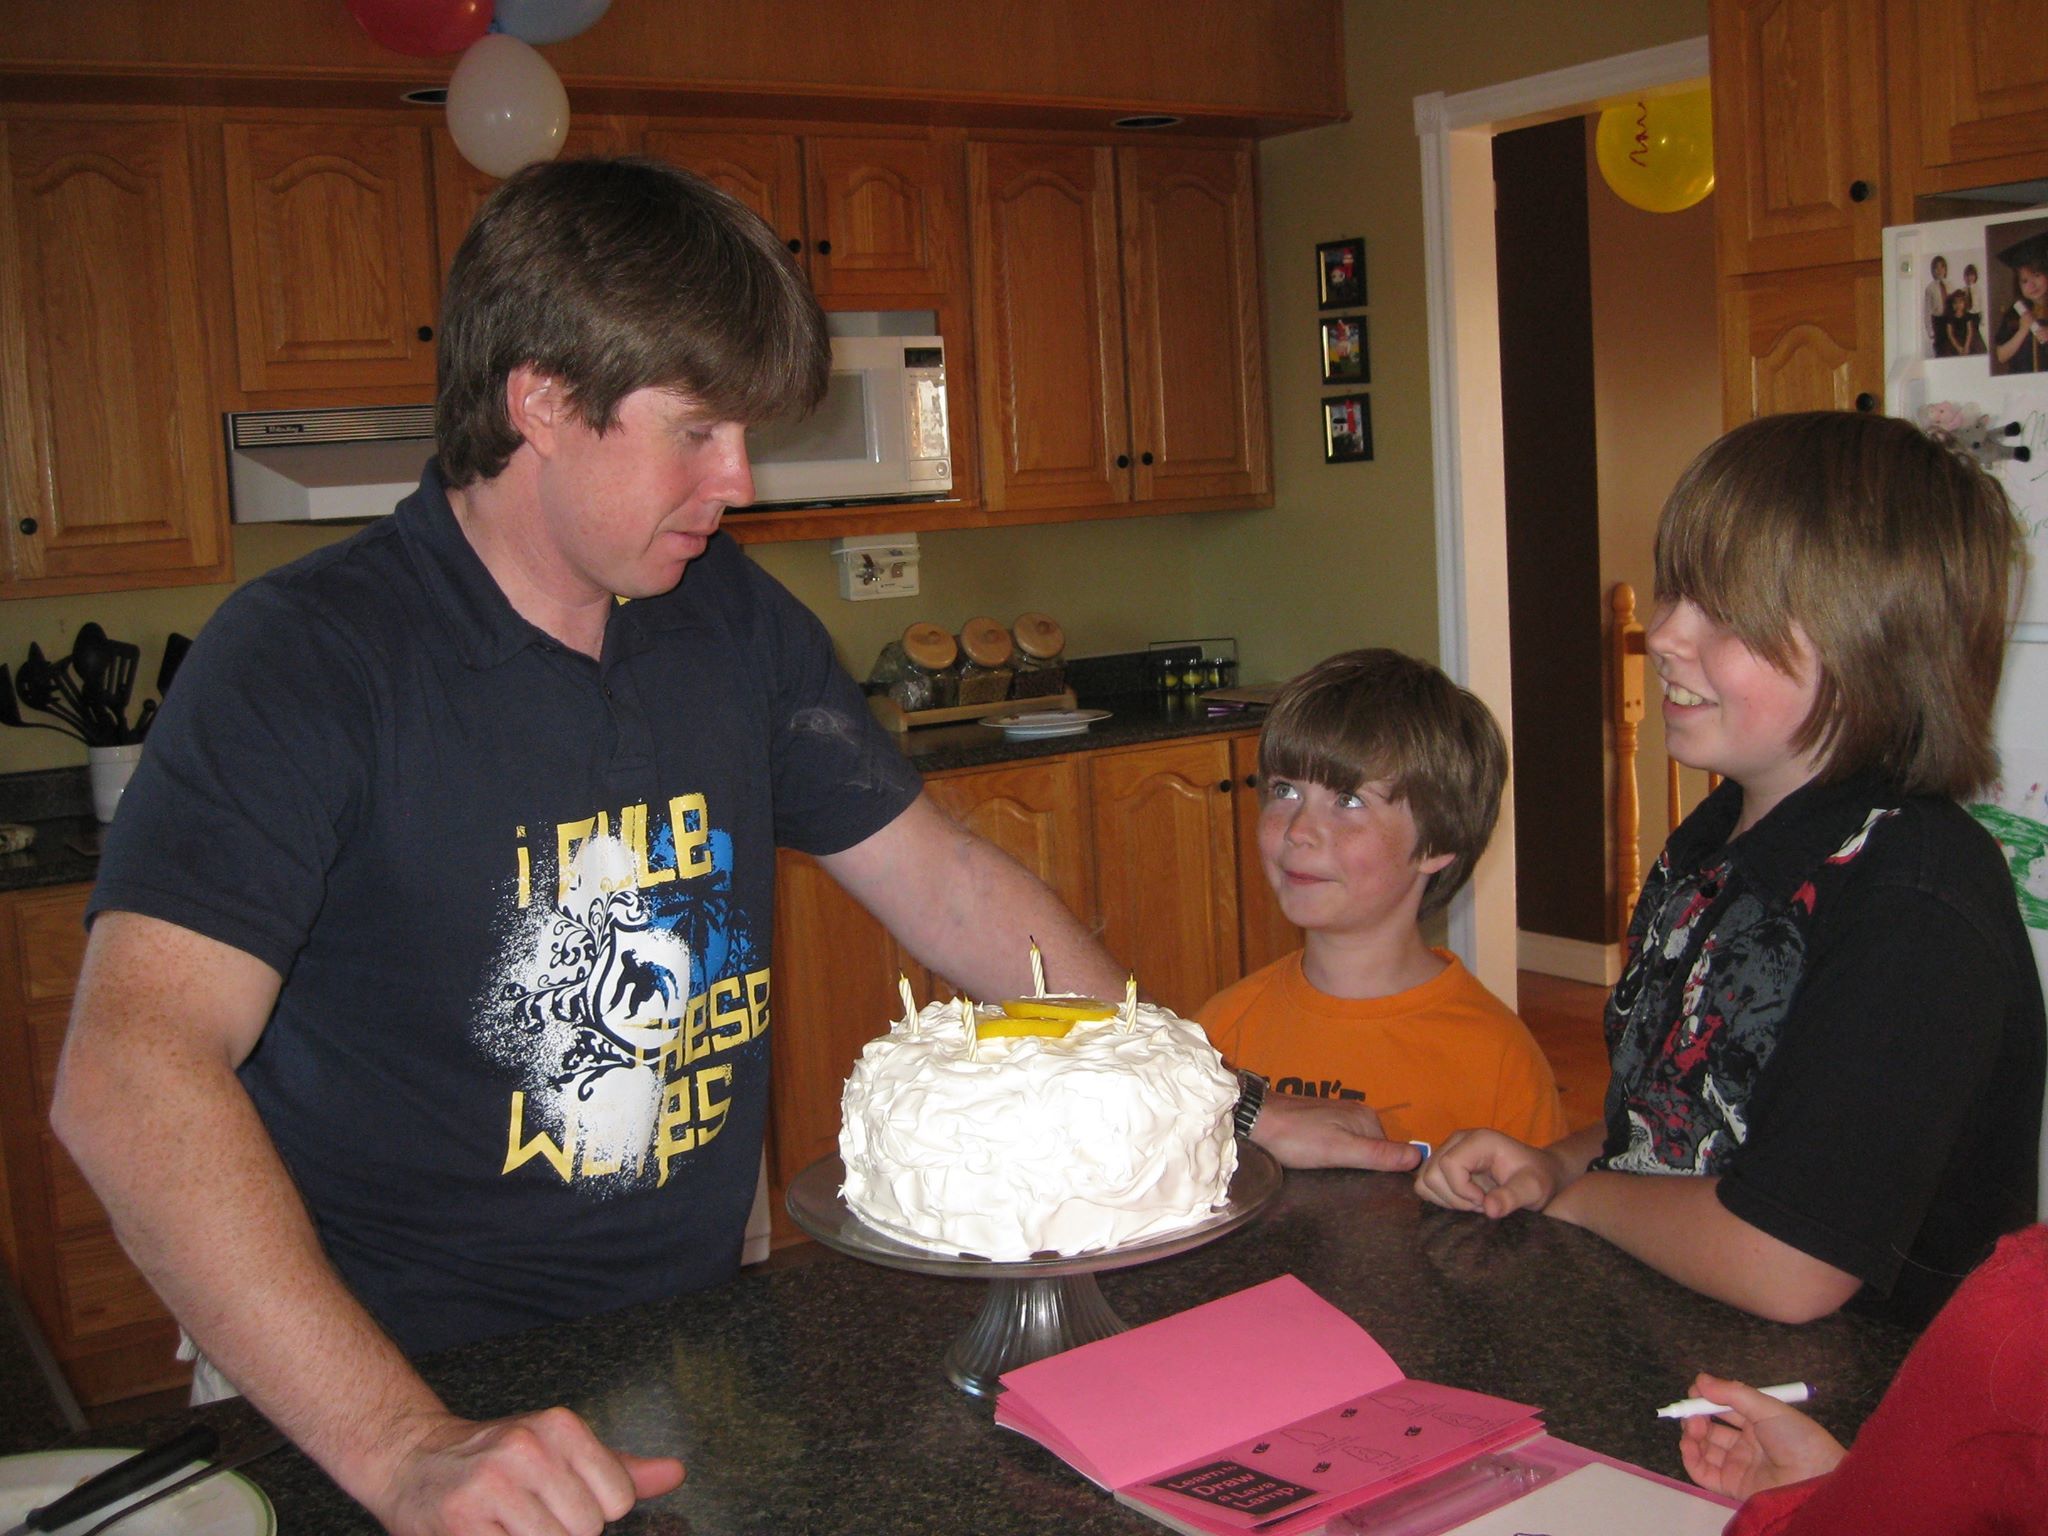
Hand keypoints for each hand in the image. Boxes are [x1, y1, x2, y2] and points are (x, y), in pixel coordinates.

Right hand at [370, 1406, 684, 1535]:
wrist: (412, 1459)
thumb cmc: (495, 1460)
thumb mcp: (559, 1450)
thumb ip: (618, 1468)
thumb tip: (674, 1474)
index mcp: (560, 1427)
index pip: (618, 1499)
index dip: (594, 1514)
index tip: (562, 1506)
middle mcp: (529, 1447)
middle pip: (586, 1529)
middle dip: (562, 1534)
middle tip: (528, 1519)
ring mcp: (493, 1484)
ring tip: (508, 1527)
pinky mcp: (462, 1521)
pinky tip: (489, 1534)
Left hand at [1250, 1092, 1422, 1171]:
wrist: (1256, 1119)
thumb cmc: (1296, 1138)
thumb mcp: (1340, 1151)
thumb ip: (1378, 1155)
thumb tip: (1419, 1157)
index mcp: (1368, 1119)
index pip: (1393, 1153)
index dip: (1385, 1173)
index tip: (1369, 1188)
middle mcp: (1358, 1113)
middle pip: (1376, 1150)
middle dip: (1366, 1168)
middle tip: (1345, 1182)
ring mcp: (1340, 1115)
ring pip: (1358, 1147)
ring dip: (1350, 1162)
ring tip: (1332, 1173)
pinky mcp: (1323, 1120)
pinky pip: (1342, 1142)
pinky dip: (1337, 1154)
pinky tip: (1323, 1162)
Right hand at [1413, 1128, 1564, 1216]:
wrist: (1537, 1174)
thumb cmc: (1537, 1179)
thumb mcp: (1533, 1189)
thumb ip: (1512, 1197)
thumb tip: (1489, 1209)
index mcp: (1479, 1140)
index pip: (1449, 1164)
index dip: (1462, 1190)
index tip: (1485, 1201)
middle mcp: (1457, 1140)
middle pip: (1432, 1174)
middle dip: (1455, 1198)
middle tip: (1482, 1203)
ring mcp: (1447, 1151)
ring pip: (1425, 1181)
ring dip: (1448, 1199)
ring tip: (1475, 1201)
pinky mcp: (1443, 1163)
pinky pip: (1426, 1185)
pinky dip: (1442, 1198)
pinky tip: (1466, 1199)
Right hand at [1677, 1373, 1845, 1499]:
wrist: (1816, 1478)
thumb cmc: (1796, 1437)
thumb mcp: (1767, 1407)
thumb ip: (1732, 1393)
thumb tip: (1700, 1380)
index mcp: (1757, 1423)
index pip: (1724, 1409)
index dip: (1707, 1400)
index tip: (1694, 1391)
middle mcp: (1746, 1444)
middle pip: (1711, 1429)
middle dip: (1696, 1417)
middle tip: (1692, 1412)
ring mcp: (1738, 1465)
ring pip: (1704, 1449)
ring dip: (1692, 1435)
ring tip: (1694, 1428)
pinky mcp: (1732, 1486)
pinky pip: (1704, 1473)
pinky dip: (1690, 1458)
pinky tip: (1689, 1444)